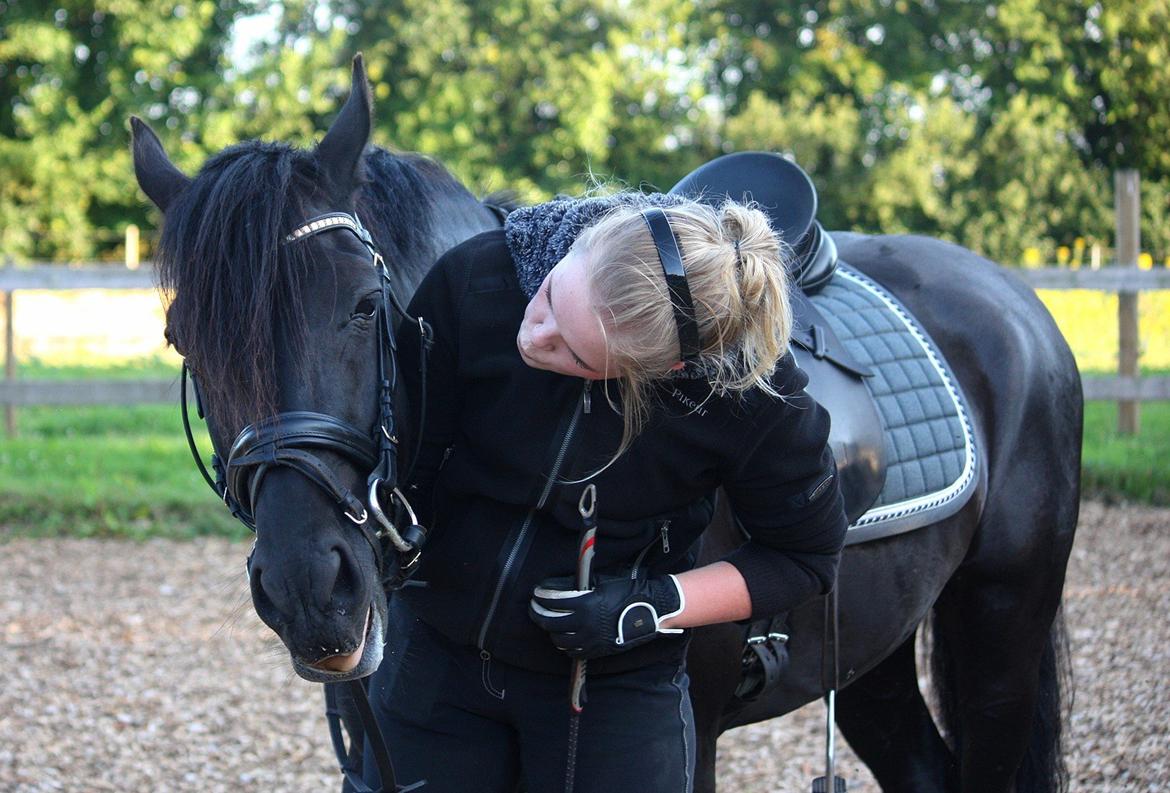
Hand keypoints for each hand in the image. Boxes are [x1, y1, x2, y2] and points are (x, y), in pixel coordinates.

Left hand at [528, 573, 685, 659]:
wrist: (650, 611)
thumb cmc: (626, 592)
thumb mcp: (600, 584)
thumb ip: (578, 587)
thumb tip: (558, 587)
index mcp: (585, 605)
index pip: (553, 602)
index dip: (541, 597)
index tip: (536, 593)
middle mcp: (584, 625)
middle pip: (550, 623)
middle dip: (538, 614)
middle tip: (535, 608)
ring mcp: (590, 640)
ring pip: (559, 640)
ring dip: (551, 630)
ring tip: (549, 622)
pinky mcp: (597, 651)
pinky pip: (573, 651)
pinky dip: (565, 644)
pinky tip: (564, 636)